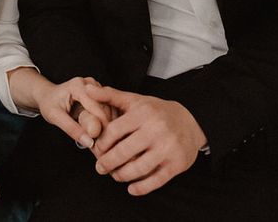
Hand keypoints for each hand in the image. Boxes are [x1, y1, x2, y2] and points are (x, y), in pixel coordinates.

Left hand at [34, 76, 112, 146]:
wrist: (47, 95)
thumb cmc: (49, 104)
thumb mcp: (54, 117)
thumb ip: (71, 128)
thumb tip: (89, 142)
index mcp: (78, 86)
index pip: (98, 108)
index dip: (103, 127)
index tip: (104, 143)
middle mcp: (89, 84)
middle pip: (106, 108)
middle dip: (107, 127)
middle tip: (105, 145)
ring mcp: (96, 87)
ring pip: (110, 108)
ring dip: (109, 125)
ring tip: (104, 141)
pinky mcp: (99, 93)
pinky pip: (108, 108)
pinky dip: (107, 121)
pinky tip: (104, 133)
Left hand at [86, 84, 206, 195]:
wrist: (190, 121)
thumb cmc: (155, 111)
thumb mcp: (134, 100)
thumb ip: (109, 95)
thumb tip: (87, 89)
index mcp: (142, 114)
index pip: (114, 131)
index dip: (102, 142)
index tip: (96, 149)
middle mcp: (155, 130)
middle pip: (124, 151)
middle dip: (108, 162)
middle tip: (100, 168)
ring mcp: (167, 148)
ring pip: (139, 168)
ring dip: (122, 175)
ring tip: (114, 176)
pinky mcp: (177, 164)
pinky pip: (157, 180)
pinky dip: (142, 187)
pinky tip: (131, 188)